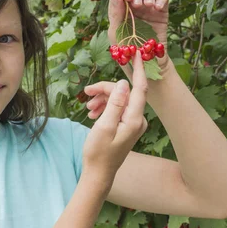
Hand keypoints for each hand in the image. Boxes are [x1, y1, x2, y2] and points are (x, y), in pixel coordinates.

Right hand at [81, 50, 148, 185]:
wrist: (98, 173)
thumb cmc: (99, 153)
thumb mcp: (104, 126)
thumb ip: (115, 104)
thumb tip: (123, 83)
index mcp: (135, 119)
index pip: (139, 88)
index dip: (138, 70)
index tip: (136, 54)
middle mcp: (138, 119)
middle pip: (124, 92)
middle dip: (106, 89)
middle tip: (87, 92)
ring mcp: (133, 123)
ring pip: (119, 99)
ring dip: (103, 99)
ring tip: (88, 108)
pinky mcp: (127, 125)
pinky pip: (117, 108)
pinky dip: (105, 107)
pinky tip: (93, 112)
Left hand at [108, 0, 169, 75]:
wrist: (147, 65)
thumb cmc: (127, 52)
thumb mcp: (116, 33)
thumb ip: (115, 13)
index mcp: (119, 8)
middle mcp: (133, 5)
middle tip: (136, 4)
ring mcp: (147, 7)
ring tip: (148, 6)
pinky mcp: (161, 12)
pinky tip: (157, 8)